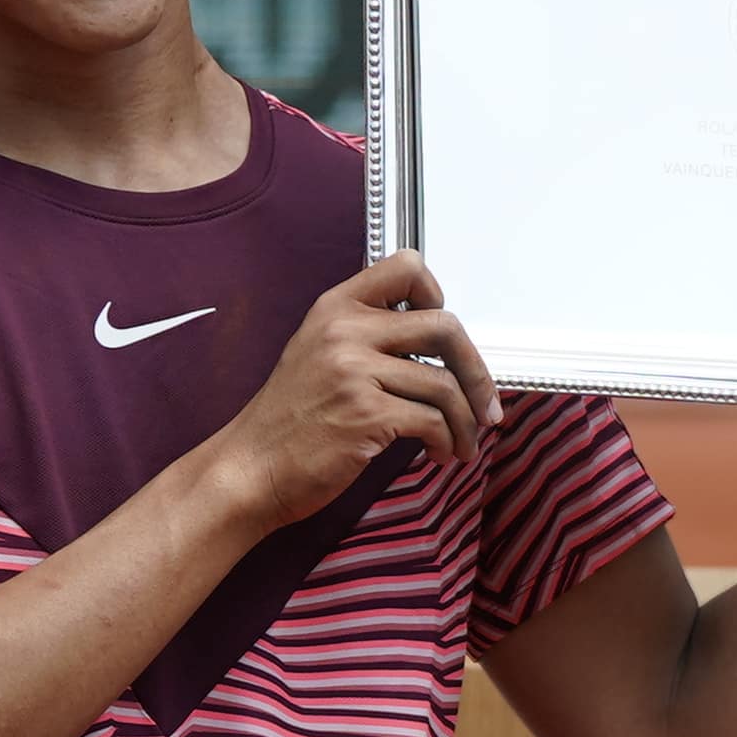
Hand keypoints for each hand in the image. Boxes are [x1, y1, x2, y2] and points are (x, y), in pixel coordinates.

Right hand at [195, 250, 503, 531]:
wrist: (251, 469)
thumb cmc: (291, 422)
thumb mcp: (320, 357)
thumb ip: (369, 339)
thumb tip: (441, 347)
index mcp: (336, 308)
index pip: (407, 267)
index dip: (438, 298)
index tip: (445, 340)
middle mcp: (345, 329)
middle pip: (444, 327)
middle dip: (476, 372)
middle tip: (485, 407)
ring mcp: (354, 370)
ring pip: (444, 384)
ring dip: (466, 422)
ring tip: (462, 445)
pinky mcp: (366, 412)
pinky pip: (433, 421)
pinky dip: (446, 442)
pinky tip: (438, 455)